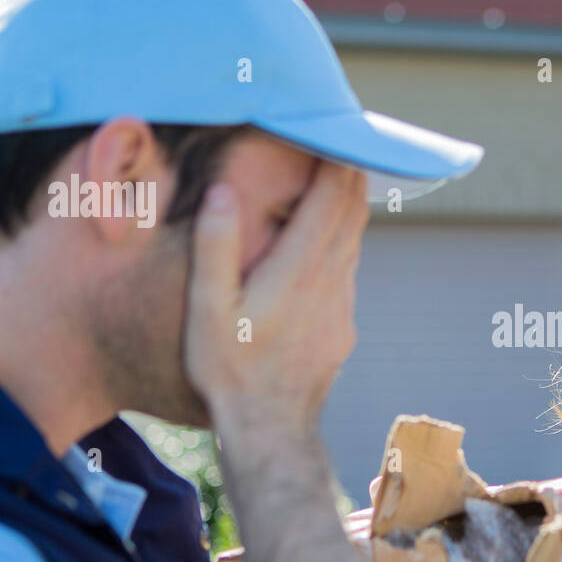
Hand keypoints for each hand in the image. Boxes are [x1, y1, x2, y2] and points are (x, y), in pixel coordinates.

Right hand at [184, 162, 367, 434]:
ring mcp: (342, 307)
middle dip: (347, 176)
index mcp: (298, 270)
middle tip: (338, 144)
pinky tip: (322, 247)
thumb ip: (215, 247)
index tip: (331, 132)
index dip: (335, 161)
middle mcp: (330, 283)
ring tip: (334, 184)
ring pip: (354, 243)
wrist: (271, 429)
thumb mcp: (207, 309)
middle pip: (352, 214)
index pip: (331, 199)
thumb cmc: (229, 370)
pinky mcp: (343, 328)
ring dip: (347, 210)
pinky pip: (347, 274)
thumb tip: (220, 192)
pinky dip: (340, 247)